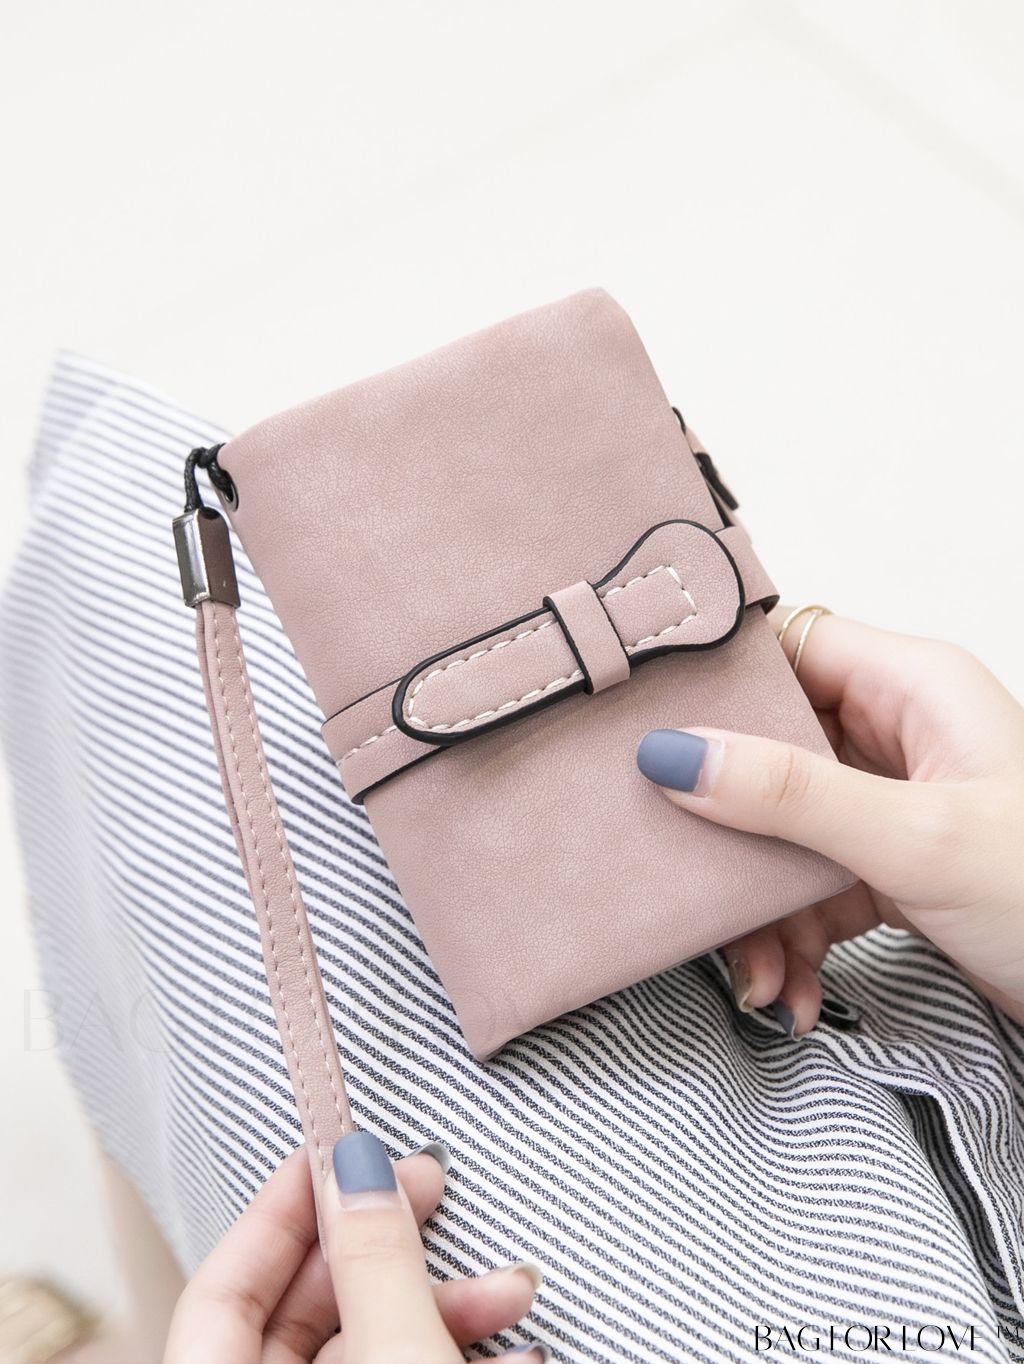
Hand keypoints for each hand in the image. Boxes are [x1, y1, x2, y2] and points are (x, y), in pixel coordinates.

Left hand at [164, 1137, 547, 1362]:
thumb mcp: (401, 1356)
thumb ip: (376, 1264)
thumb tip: (358, 1167)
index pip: (221, 1290)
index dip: (278, 1210)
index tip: (336, 1150)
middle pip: (299, 1314)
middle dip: (384, 1251)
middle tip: (431, 1193)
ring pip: (364, 1349)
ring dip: (443, 1307)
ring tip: (513, 1291)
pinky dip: (450, 1352)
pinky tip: (515, 1349)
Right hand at [635, 606, 1023, 1033]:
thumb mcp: (915, 840)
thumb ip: (792, 795)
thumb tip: (678, 754)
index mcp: (914, 687)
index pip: (787, 648)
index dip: (717, 683)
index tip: (648, 724)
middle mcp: (899, 734)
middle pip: (771, 750)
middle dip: (728, 827)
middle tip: (687, 869)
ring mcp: (892, 802)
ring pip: (782, 828)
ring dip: (758, 905)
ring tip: (758, 971)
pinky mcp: (891, 863)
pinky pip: (811, 883)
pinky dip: (793, 937)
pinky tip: (793, 989)